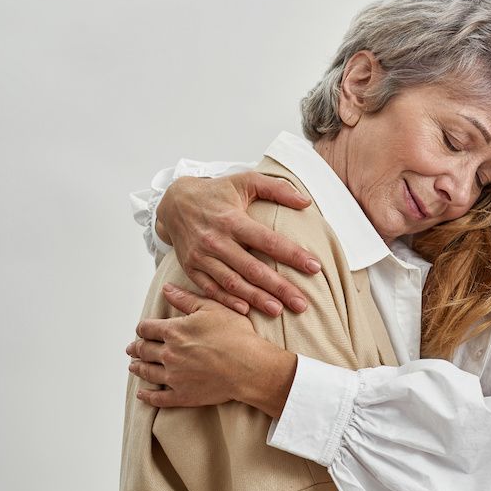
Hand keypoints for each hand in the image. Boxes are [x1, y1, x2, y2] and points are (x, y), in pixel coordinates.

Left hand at [127, 284, 295, 416]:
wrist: (250, 367)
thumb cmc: (236, 335)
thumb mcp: (213, 309)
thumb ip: (187, 299)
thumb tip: (167, 289)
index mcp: (174, 332)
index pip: (147, 328)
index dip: (143, 328)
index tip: (143, 329)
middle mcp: (169, 354)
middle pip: (143, 350)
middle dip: (137, 348)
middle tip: (132, 348)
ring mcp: (173, 377)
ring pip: (147, 372)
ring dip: (138, 368)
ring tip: (134, 366)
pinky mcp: (182, 395)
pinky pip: (157, 398)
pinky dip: (147, 395)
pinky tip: (142, 393)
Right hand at [158, 172, 320, 315]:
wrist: (174, 201)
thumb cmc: (217, 191)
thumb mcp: (246, 180)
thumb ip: (277, 188)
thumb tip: (306, 202)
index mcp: (232, 220)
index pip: (268, 241)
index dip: (293, 255)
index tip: (315, 267)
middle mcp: (216, 240)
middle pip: (252, 269)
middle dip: (279, 287)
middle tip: (302, 303)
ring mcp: (201, 256)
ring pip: (232, 283)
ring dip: (256, 299)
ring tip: (278, 310)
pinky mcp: (190, 267)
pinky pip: (209, 289)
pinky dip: (226, 301)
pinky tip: (245, 310)